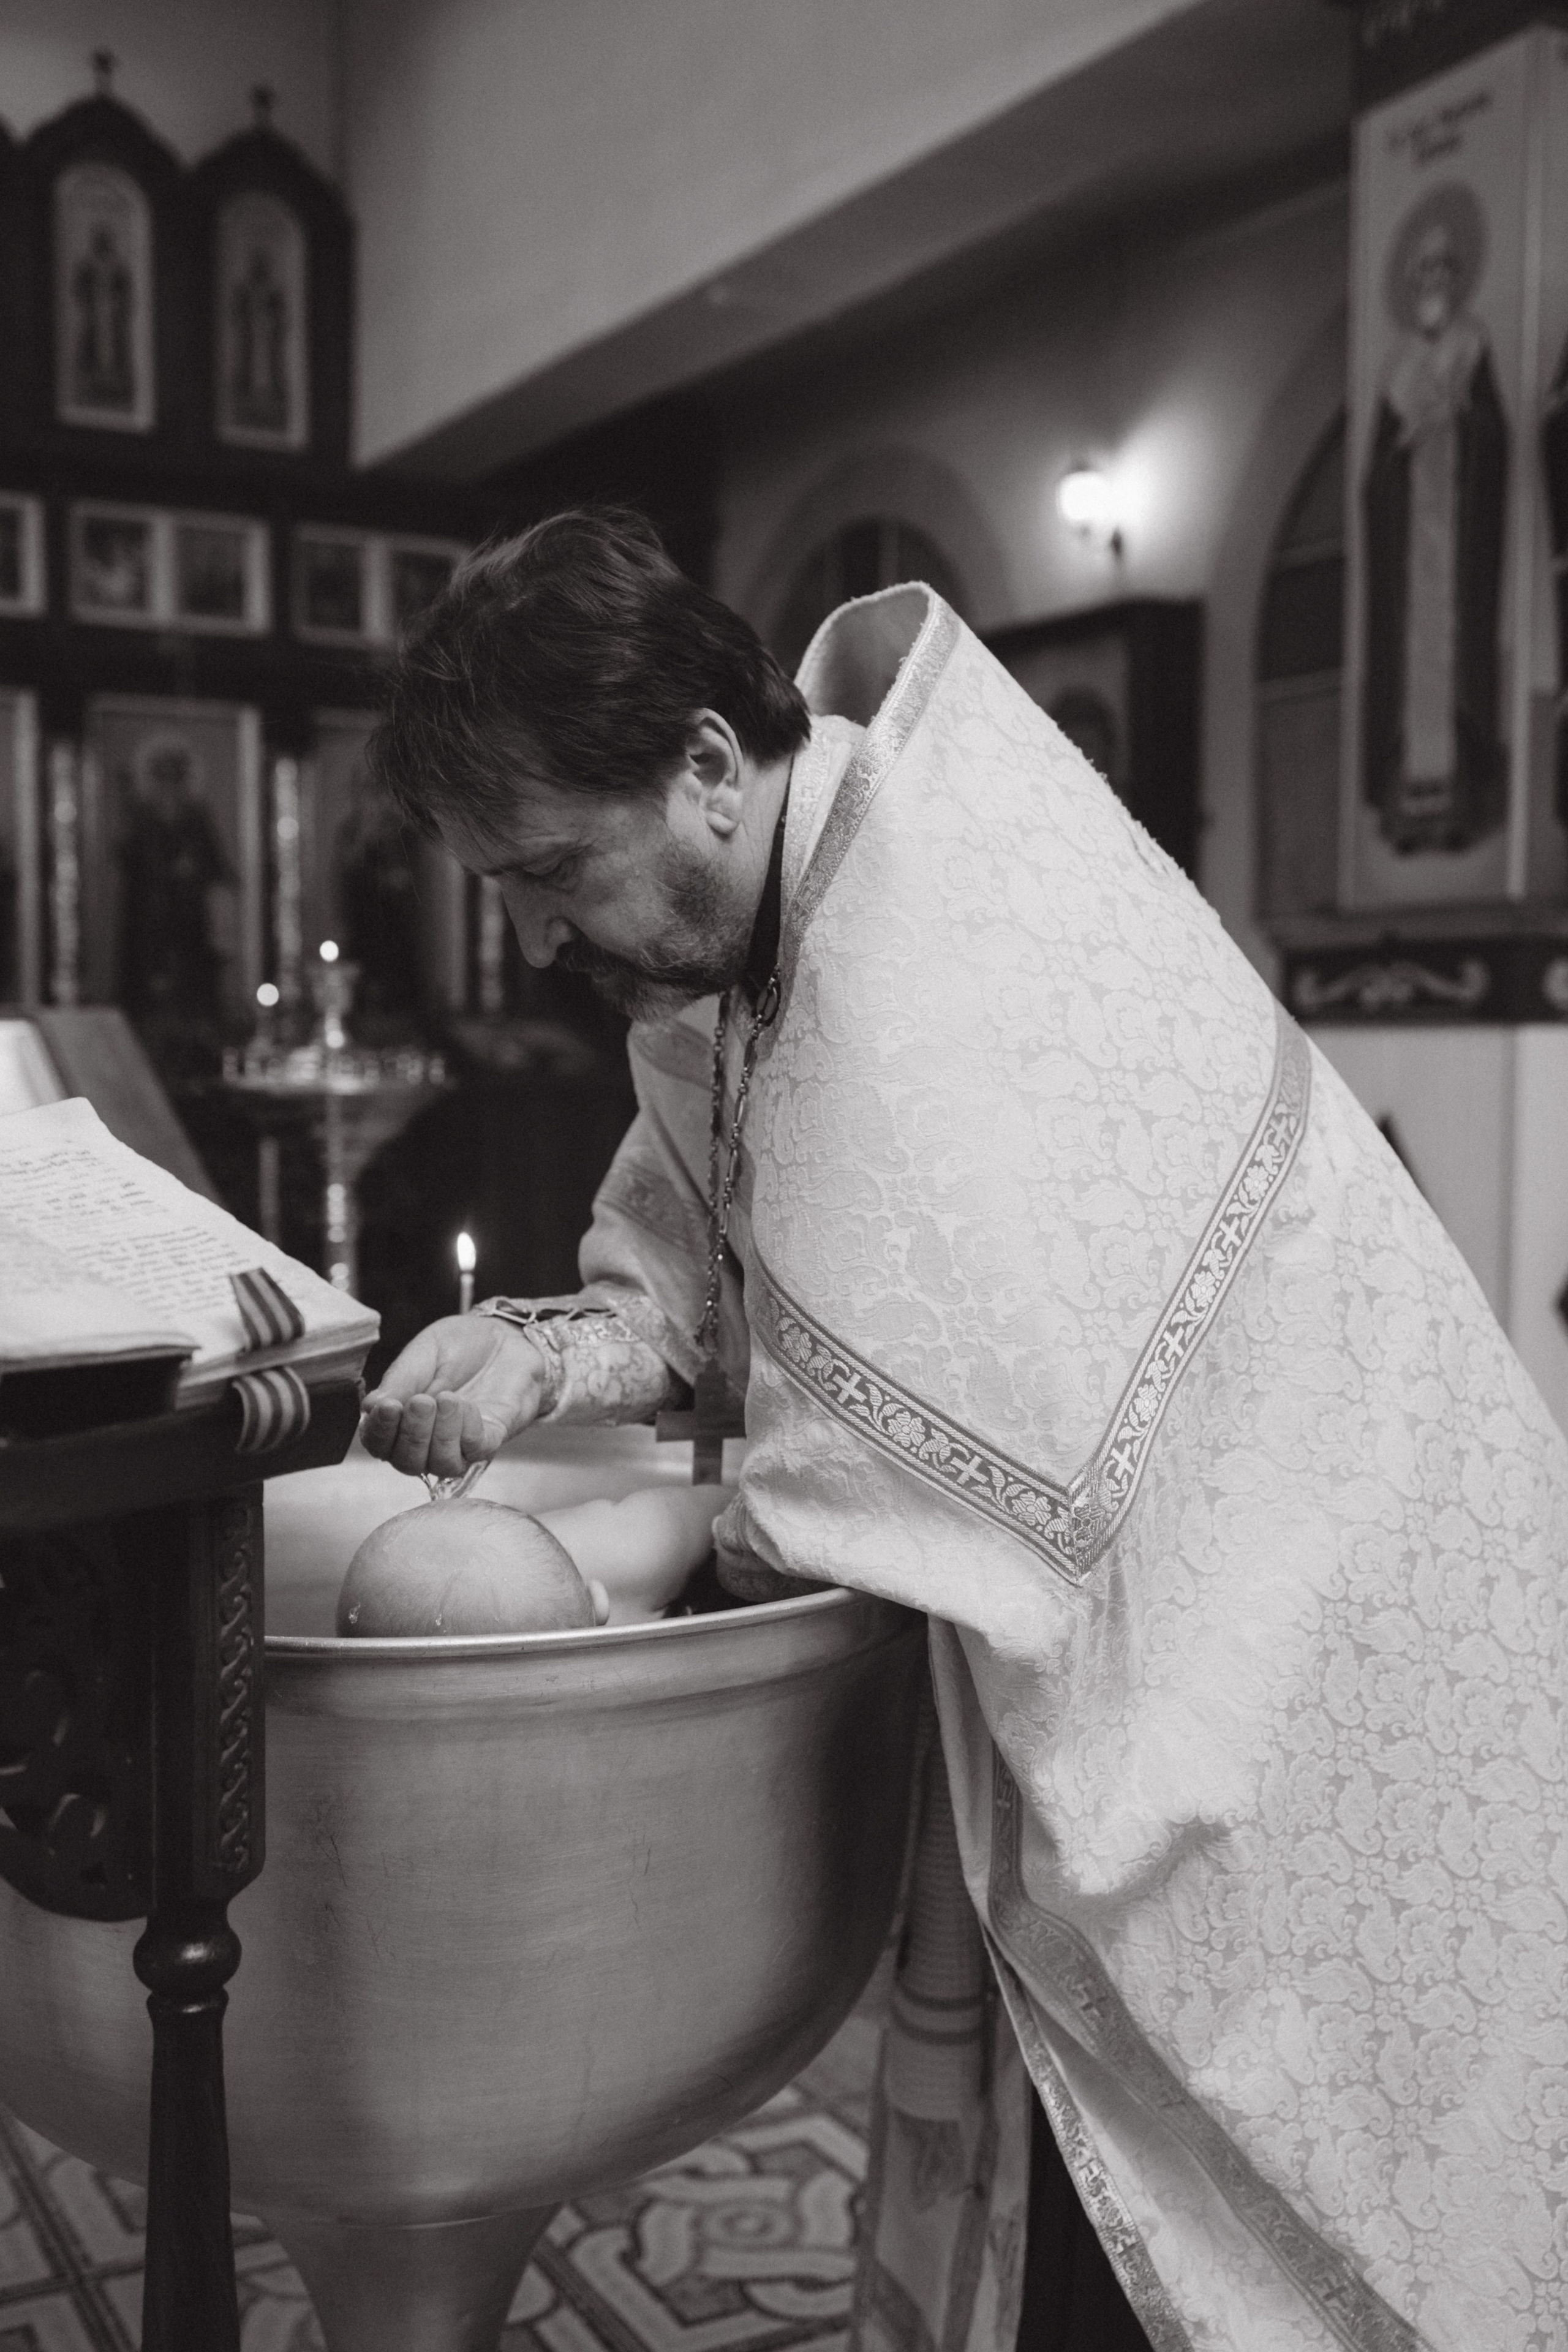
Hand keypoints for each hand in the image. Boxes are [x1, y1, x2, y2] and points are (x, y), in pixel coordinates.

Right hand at [358, 1316, 548, 1478]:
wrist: (506, 1335)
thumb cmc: (461, 1345)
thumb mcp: (424, 1353)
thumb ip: (399, 1380)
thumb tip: (368, 1407)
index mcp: (402, 1418)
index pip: (380, 1443)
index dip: (378, 1431)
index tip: (385, 1407)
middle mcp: (428, 1438)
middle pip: (407, 1462)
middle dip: (411, 1434)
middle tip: (420, 1402)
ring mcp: (460, 1443)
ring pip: (441, 1465)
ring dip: (439, 1435)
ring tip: (445, 1399)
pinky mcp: (490, 1439)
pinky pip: (474, 1451)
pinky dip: (467, 1430)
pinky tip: (466, 1404)